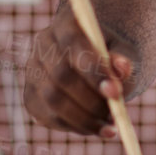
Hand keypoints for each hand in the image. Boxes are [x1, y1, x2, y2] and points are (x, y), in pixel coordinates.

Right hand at [23, 2, 136, 138]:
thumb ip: (124, 59)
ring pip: (52, 100)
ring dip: (84, 118)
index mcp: (66, 25)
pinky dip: (74, 127)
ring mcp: (32, 72)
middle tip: (115, 114)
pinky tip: (96, 128)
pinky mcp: (31, 97)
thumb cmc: (112, 54)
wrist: (93, 61)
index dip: (94, 71)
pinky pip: (48, 118)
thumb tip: (122, 70)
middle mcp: (43, 46)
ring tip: (109, 125)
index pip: (74, 46)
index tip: (115, 93)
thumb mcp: (124, 51)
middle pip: (60, 75)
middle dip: (90, 100)